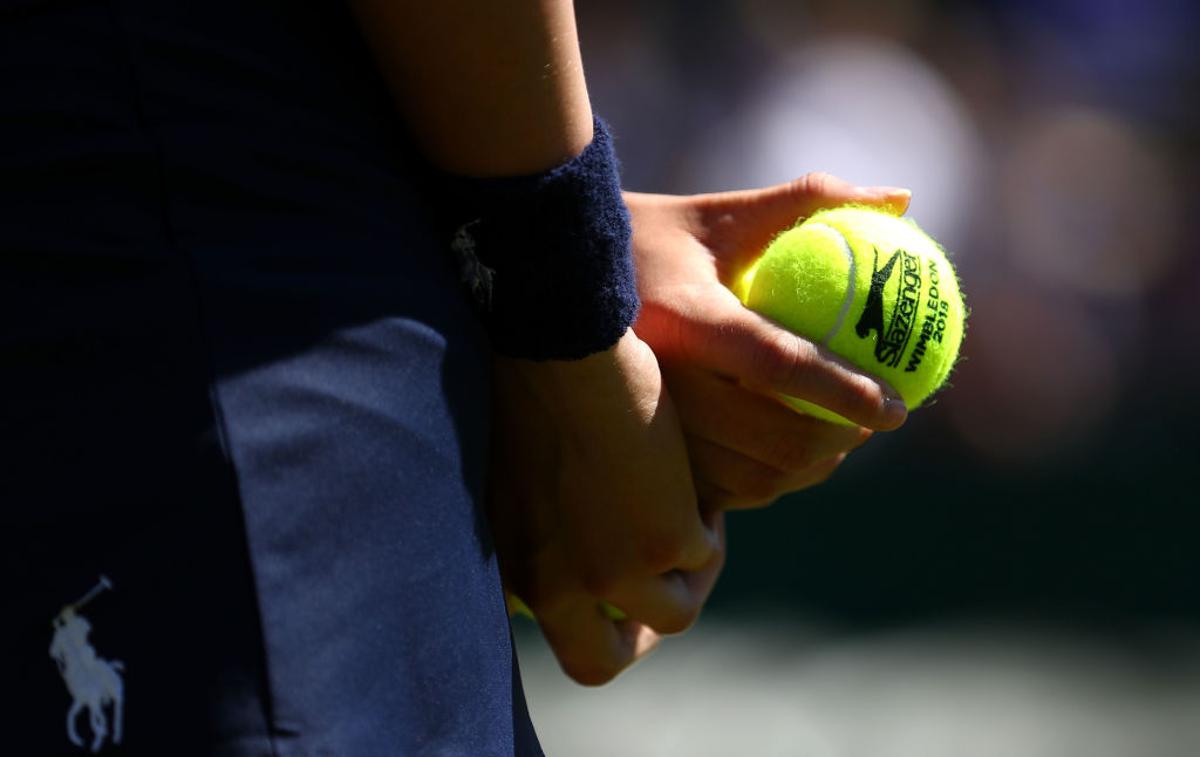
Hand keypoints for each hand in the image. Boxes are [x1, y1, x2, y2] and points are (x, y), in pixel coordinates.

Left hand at [488, 330, 723, 684]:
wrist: (555, 349)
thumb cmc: (525, 388)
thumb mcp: (508, 480)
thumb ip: (532, 531)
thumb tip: (556, 556)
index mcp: (513, 570)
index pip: (548, 634)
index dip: (586, 620)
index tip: (609, 590)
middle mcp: (557, 588)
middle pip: (598, 662)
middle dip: (633, 637)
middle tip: (658, 588)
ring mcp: (613, 574)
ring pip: (672, 614)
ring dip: (686, 576)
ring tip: (687, 518)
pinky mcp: (665, 542)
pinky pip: (702, 555)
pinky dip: (704, 527)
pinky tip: (691, 482)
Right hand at [627, 173, 912, 510]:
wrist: (553, 282)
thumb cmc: (647, 237)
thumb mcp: (720, 215)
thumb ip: (808, 200)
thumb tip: (901, 197)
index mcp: (683, 318)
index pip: (779, 363)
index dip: (846, 390)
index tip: (901, 405)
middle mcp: (660, 379)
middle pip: (771, 439)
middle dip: (839, 443)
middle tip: (873, 424)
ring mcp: (646, 425)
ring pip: (750, 477)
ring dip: (809, 470)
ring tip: (840, 441)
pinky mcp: (640, 454)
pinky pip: (719, 490)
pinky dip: (767, 483)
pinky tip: (788, 458)